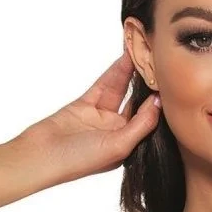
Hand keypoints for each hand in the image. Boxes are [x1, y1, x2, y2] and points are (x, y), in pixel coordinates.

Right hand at [18, 50, 161, 184]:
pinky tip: (126, 57)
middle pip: (137, 102)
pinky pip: (105, 84)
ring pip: (121, 89)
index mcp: (127, 146)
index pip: (149, 120)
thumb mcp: (118, 146)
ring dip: (132, 72)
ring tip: (143, 51)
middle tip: (159, 62)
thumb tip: (159, 103)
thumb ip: (140, 125)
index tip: (171, 81)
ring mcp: (101, 117)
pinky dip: (115, 71)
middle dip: (147, 83)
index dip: (160, 101)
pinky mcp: (86, 104)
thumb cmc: (78, 160)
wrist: (40, 155)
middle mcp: (116, 132)